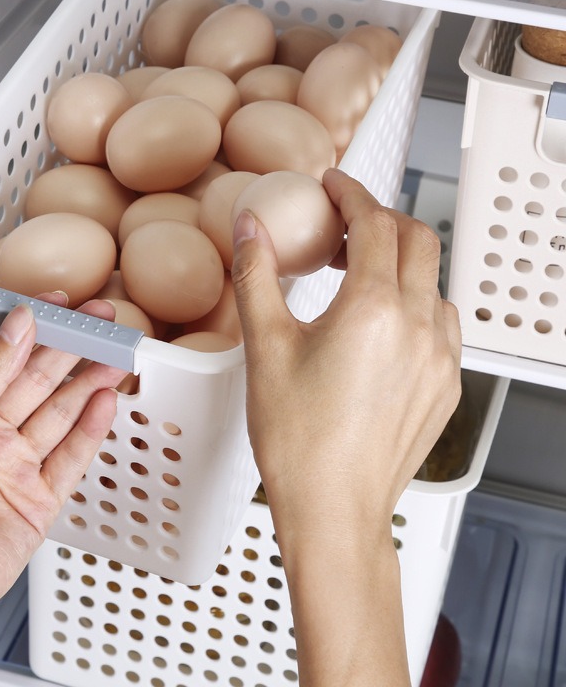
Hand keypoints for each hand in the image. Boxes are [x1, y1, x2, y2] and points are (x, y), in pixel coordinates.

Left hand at [0, 295, 126, 686]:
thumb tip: (16, 327)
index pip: (0, 356)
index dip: (30, 327)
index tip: (59, 303)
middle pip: (38, 381)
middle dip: (71, 349)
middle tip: (101, 324)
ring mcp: (16, 465)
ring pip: (60, 413)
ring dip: (88, 384)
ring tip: (116, 356)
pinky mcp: (39, 497)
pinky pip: (71, 455)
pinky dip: (90, 429)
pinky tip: (105, 403)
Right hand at [231, 168, 460, 685]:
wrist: (334, 510)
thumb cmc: (297, 439)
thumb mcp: (264, 347)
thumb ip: (258, 275)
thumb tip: (249, 226)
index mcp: (374, 310)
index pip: (374, 223)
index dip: (351, 194)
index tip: (332, 185)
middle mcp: (420, 326)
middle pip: (416, 238)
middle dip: (379, 219)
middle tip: (340, 226)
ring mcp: (441, 357)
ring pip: (434, 278)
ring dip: (400, 259)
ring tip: (355, 274)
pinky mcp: (447, 384)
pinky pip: (443, 319)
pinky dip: (417, 299)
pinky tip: (382, 320)